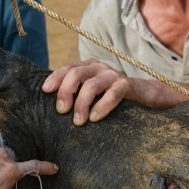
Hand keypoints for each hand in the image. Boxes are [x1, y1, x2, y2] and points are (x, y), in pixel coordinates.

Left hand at [40, 59, 184, 125]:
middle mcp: (99, 67)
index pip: (67, 68)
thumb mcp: (91, 94)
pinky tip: (94, 118)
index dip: (55, 78)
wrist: (143, 97)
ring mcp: (113, 75)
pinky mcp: (126, 85)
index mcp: (87, 67)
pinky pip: (113, 93)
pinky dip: (102, 106)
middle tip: (61, 111)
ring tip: (78, 122)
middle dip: (66, 92)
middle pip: (76, 74)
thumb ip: (75, 94)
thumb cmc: (110, 98)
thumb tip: (53, 107)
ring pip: (92, 84)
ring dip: (82, 103)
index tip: (45, 91)